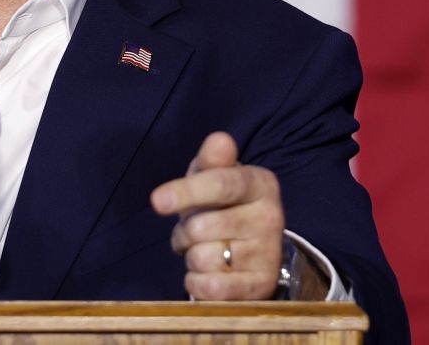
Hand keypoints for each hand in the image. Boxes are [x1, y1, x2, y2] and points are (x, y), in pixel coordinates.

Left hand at [149, 131, 283, 299]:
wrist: (253, 247)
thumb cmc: (222, 203)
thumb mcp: (214, 175)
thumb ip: (212, 159)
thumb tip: (219, 139)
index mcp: (260, 183)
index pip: (220, 185)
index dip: (186, 192)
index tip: (156, 201)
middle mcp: (272, 217)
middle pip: (202, 227)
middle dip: (183, 232)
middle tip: (192, 230)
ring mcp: (268, 254)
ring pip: (203, 259)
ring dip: (190, 257)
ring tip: (203, 249)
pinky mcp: (262, 286)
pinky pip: (211, 288)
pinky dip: (197, 282)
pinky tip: (206, 273)